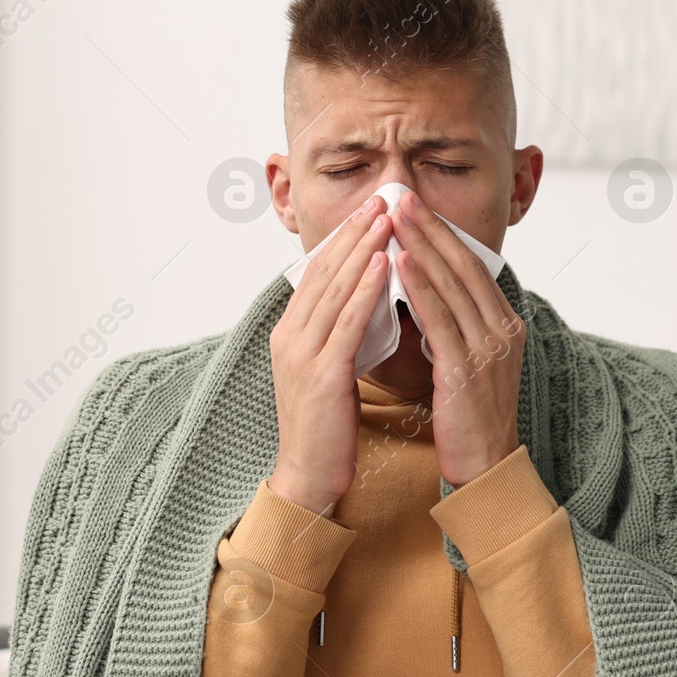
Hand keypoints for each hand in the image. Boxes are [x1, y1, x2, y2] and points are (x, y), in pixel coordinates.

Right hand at [268, 194, 393, 513]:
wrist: (309, 477)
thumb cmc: (327, 427)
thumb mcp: (328, 370)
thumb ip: (338, 334)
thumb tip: (363, 301)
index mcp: (290, 334)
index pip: (318, 274)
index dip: (344, 239)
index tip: (370, 211)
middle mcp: (289, 337)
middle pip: (324, 272)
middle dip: (354, 233)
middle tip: (382, 199)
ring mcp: (302, 354)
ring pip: (335, 289)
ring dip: (363, 249)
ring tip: (387, 218)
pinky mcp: (322, 374)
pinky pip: (347, 321)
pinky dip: (366, 289)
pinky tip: (386, 264)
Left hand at [389, 190, 524, 487]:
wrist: (487, 467)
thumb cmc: (470, 419)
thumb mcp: (467, 362)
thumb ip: (454, 327)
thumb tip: (424, 295)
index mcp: (504, 325)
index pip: (470, 267)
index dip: (442, 233)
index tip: (414, 206)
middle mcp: (502, 329)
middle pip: (463, 265)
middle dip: (430, 227)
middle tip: (402, 195)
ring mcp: (488, 347)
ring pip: (451, 284)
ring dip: (420, 246)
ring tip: (394, 217)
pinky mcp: (467, 368)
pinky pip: (440, 317)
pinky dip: (419, 286)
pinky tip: (399, 262)